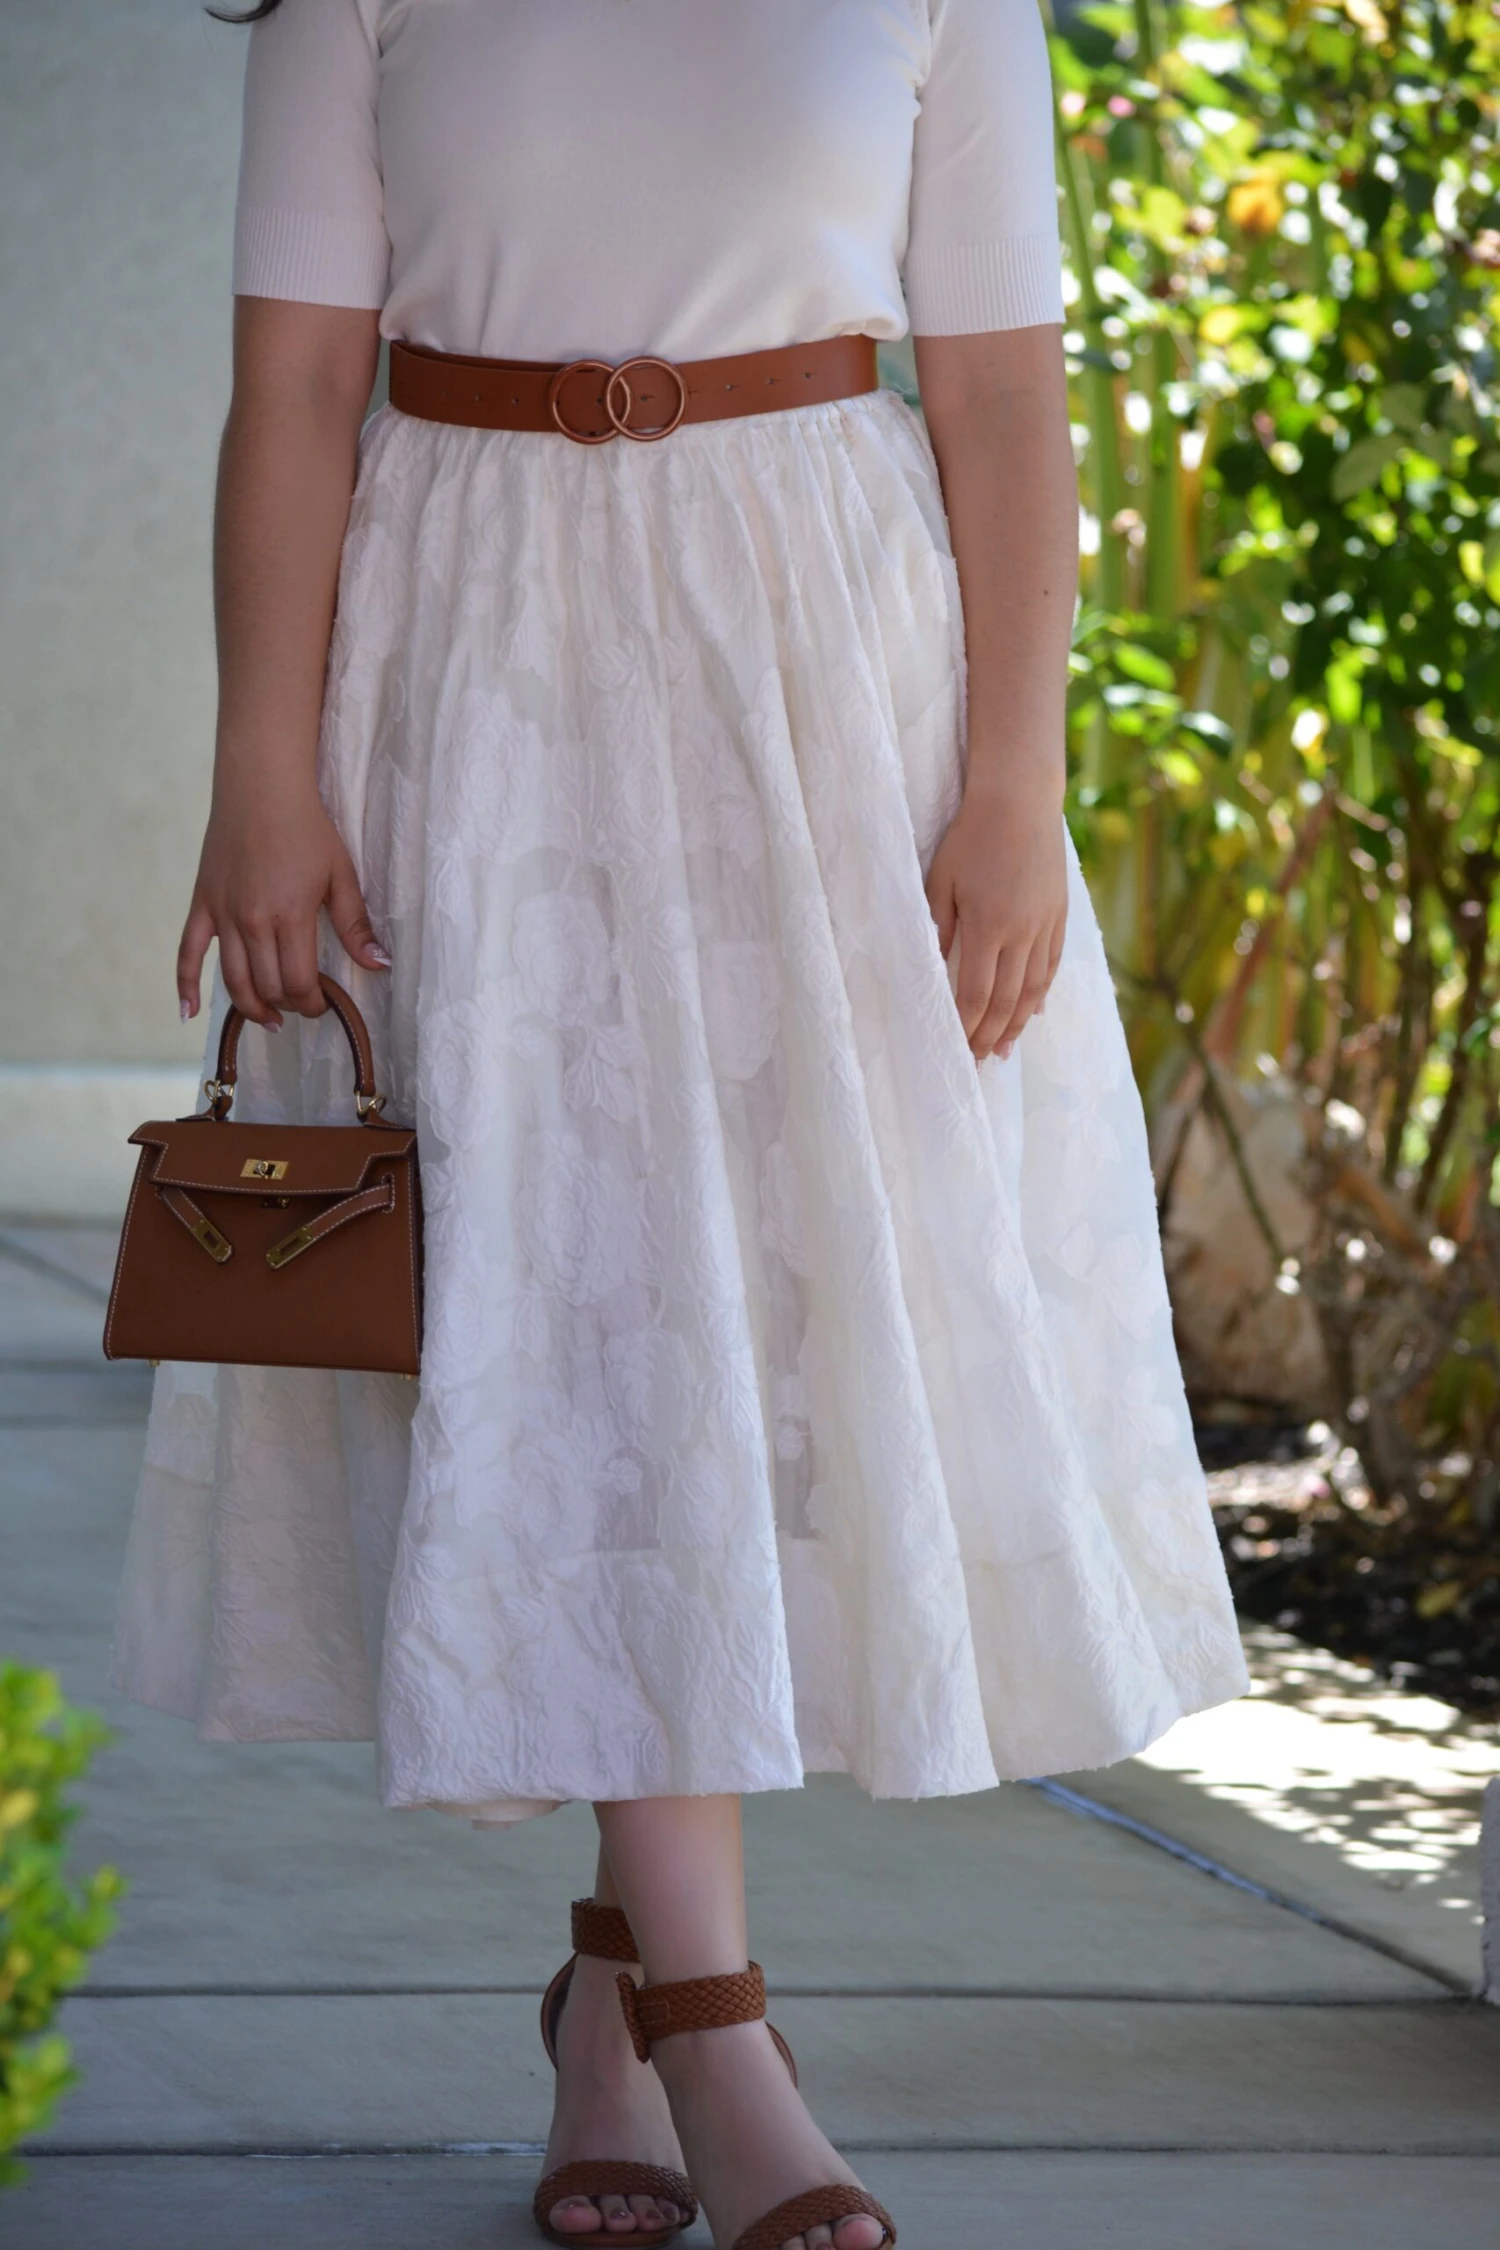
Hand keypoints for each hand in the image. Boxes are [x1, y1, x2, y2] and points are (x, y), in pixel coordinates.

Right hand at [176, 783, 388, 1027]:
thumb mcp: (341, 875)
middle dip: (288, 1004)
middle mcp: (252, 920)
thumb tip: (379, 965)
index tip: (324, 1004)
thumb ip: (356, 925)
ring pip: (232, 979)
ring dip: (251, 1007)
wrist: (261, 787)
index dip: (313, 1003)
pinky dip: (185, 985)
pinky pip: (187, 952)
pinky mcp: (201, 903)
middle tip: (301, 1003)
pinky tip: (190, 1013)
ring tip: (269, 1018)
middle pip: (267, 986)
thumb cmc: (308, 828)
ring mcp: (222, 913)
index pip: (298, 982)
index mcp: (290, 915)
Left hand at [924, 782, 1067, 1061]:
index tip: (957, 1048)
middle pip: (1007, 1000)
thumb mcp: (941, 880)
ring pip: (1033, 988)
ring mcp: (1044, 925)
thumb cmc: (971, 836)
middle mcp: (1021, 933)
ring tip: (1003, 1048)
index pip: (976, 993)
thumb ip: (938, 927)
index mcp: (988, 926)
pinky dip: (1041, 994)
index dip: (967, 1025)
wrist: (1020, 799)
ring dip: (1018, 1023)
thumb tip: (934, 970)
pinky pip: (1051, 965)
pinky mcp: (1059, 915)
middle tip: (977, 1062)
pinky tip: (1033, 1011)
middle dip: (990, 1035)